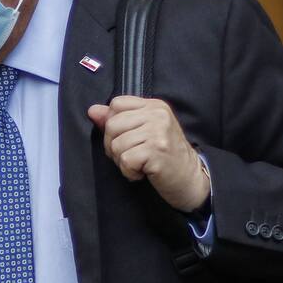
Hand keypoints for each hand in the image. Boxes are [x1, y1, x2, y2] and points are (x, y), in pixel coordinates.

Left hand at [87, 96, 210, 212]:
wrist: (190, 178)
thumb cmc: (165, 156)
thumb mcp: (144, 131)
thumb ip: (118, 119)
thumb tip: (92, 111)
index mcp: (154, 106)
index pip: (116, 104)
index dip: (112, 124)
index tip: (125, 138)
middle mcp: (157, 115)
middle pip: (112, 125)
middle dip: (113, 146)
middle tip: (131, 156)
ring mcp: (158, 132)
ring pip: (117, 144)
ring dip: (122, 161)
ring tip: (139, 164)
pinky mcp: (157, 150)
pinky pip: (125, 160)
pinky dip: (129, 172)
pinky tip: (142, 172)